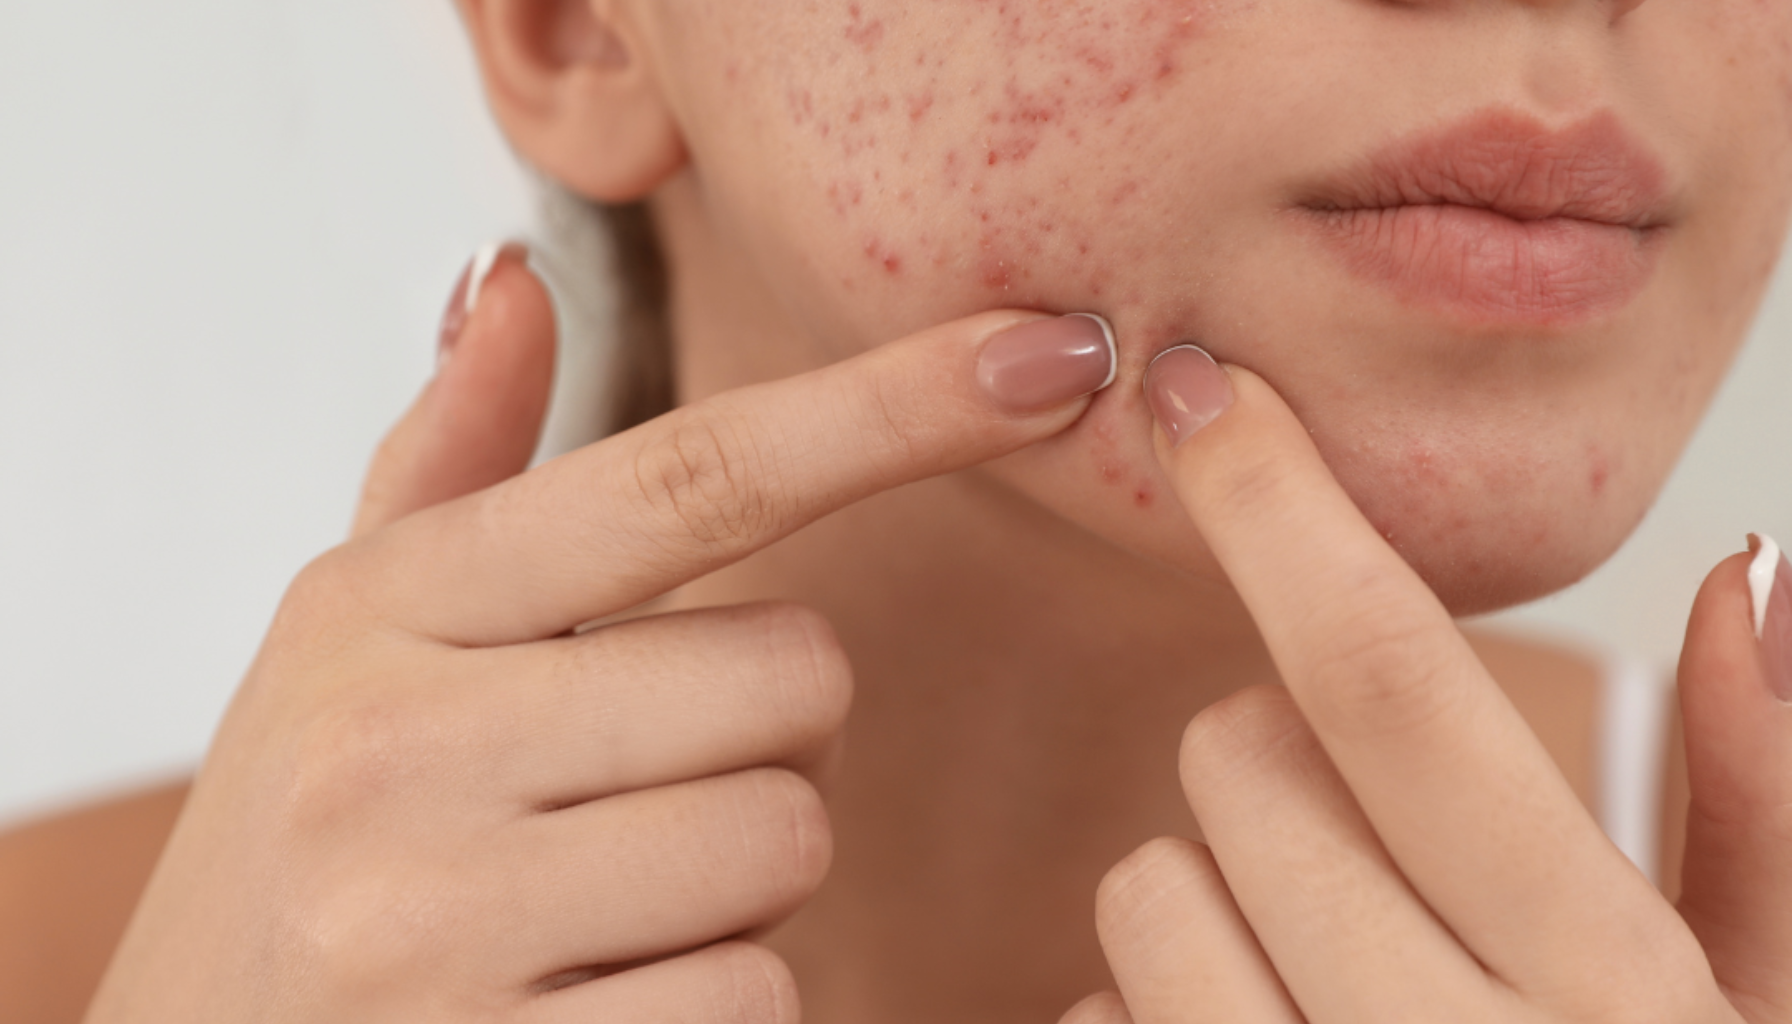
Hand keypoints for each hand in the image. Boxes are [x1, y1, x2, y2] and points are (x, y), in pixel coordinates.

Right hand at [83, 245, 1115, 1021]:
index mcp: (390, 611)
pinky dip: (716, 1005)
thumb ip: (445, 464)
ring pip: (786, 846)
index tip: (1051, 353)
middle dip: (767, 741)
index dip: (888, 409)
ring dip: (741, 884)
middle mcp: (402, 749)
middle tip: (637, 789)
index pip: (690, 479)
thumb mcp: (344, 638)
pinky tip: (597, 1002)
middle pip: (795, 680)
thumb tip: (512, 275)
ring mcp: (438, 922)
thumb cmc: (302, 837)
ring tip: (602, 905)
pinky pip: (755, 1005)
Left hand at [1068, 347, 1791, 1023]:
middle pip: (1239, 756)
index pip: (1391, 684)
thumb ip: (1764, 797)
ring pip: (1147, 884)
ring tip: (1326, 972)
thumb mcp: (1752, 996)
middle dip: (1282, 759)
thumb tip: (1748, 570)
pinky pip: (1097, 1009)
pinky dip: (1158, 1007)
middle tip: (1374, 850)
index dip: (1279, 511)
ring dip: (1216, 893)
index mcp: (1602, 989)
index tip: (1202, 394)